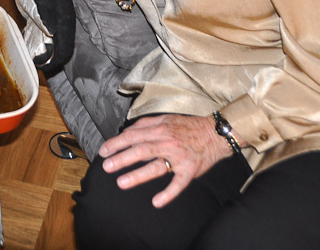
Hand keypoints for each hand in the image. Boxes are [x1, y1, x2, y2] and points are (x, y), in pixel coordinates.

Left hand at [98, 114, 233, 207]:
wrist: (215, 134)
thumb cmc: (188, 126)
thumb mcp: (166, 118)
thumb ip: (146, 124)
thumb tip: (127, 131)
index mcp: (160, 129)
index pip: (133, 136)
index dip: (117, 143)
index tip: (104, 151)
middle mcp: (168, 142)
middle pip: (141, 150)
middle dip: (122, 158)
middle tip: (106, 167)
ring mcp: (178, 158)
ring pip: (156, 167)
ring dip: (138, 175)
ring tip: (121, 182)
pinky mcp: (189, 170)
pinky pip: (178, 184)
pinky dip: (168, 193)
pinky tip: (157, 202)